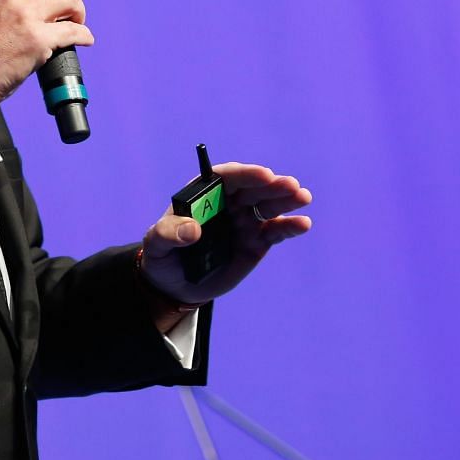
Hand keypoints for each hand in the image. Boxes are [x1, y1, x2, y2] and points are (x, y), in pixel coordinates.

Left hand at [138, 162, 312, 306]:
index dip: (246, 174)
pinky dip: (290, 227)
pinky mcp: (257, 242)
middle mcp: (229, 203)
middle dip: (273, 185)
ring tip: (303, 197)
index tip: (263, 174)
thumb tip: (192, 229)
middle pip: (253, 189)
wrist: (176, 285)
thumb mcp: (157, 244)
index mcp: (205, 194)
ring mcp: (245, 221)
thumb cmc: (163, 256)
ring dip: (287, 200)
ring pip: (269, 207)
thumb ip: (169, 233)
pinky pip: (275, 231)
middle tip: (290, 185)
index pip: (227, 177)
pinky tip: (303, 224)